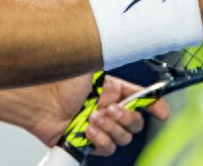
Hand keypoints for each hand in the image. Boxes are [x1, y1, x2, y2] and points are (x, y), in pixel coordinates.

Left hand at [21, 74, 169, 156]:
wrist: (40, 100)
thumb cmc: (59, 81)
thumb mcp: (91, 68)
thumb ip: (113, 66)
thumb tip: (129, 55)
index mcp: (113, 91)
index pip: (141, 99)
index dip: (155, 106)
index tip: (162, 112)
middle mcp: (108, 109)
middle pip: (136, 123)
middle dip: (127, 117)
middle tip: (111, 109)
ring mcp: (99, 127)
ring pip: (123, 138)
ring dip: (111, 127)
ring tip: (93, 117)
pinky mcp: (88, 141)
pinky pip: (107, 147)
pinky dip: (100, 139)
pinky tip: (88, 129)